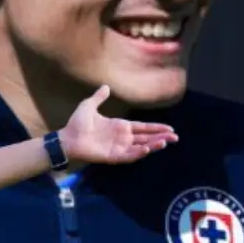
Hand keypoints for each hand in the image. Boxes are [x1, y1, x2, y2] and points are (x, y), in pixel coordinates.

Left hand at [57, 85, 178, 163]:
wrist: (68, 137)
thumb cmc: (77, 123)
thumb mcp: (89, 106)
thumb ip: (99, 97)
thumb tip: (106, 86)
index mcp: (120, 126)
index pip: (143, 127)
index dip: (156, 128)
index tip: (170, 128)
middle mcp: (122, 137)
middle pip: (146, 137)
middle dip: (161, 137)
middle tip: (176, 137)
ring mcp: (119, 147)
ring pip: (141, 147)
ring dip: (153, 145)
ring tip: (165, 142)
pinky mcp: (113, 156)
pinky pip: (129, 155)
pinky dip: (139, 152)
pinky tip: (147, 148)